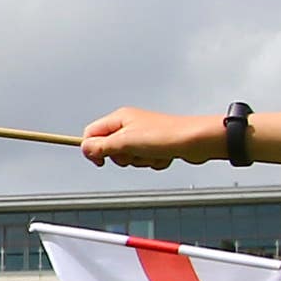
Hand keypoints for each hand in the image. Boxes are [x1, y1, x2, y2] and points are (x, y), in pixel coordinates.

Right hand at [79, 107, 217, 169]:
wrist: (196, 140)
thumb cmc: (165, 136)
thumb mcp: (125, 142)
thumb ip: (101, 146)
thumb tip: (84, 148)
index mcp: (119, 118)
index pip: (91, 133)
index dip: (92, 149)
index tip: (101, 161)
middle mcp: (130, 125)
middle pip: (109, 148)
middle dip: (122, 157)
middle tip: (134, 153)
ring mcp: (143, 136)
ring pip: (128, 157)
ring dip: (139, 161)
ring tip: (152, 153)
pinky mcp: (155, 146)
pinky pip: (145, 161)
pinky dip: (153, 162)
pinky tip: (163, 155)